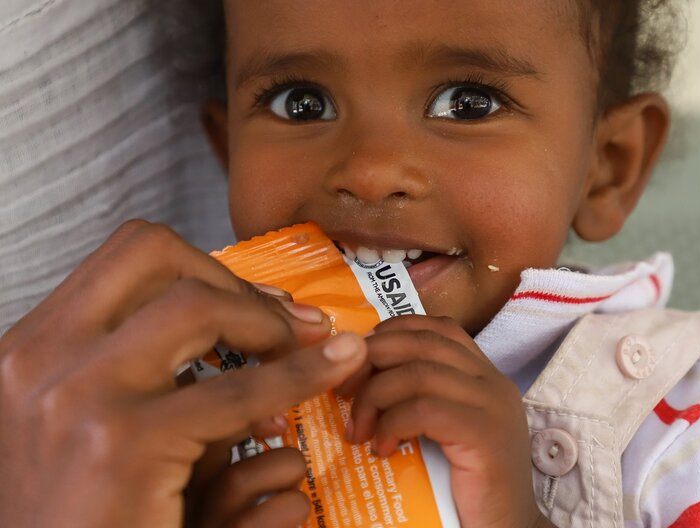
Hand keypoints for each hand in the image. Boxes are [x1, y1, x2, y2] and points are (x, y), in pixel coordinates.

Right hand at [0, 220, 365, 527]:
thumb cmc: (90, 511)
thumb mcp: (89, 419)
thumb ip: (142, 365)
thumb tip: (238, 316)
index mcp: (32, 346)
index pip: (129, 259)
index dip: (204, 270)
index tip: (255, 306)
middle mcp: (39, 358)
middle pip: (158, 258)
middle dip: (235, 284)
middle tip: (289, 323)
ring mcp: (75, 396)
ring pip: (199, 309)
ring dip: (267, 323)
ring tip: (309, 349)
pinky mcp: (120, 442)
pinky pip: (237, 390)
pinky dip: (299, 371)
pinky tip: (335, 364)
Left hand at [343, 316, 540, 527]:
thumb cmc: (465, 487)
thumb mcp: (441, 431)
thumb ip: (417, 399)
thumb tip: (356, 377)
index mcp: (482, 374)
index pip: (435, 327)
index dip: (390, 333)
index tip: (357, 362)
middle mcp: (491, 380)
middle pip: (422, 341)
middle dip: (372, 359)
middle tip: (344, 393)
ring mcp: (492, 404)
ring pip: (418, 372)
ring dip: (375, 397)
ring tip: (359, 432)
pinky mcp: (485, 433)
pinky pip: (424, 409)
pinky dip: (392, 424)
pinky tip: (381, 449)